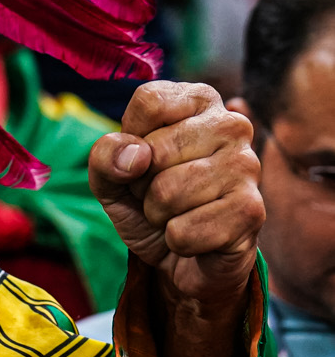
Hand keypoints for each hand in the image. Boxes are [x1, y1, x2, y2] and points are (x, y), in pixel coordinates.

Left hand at [90, 81, 262, 303]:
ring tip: (177, 212)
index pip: (150, 101)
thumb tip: (134, 155)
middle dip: (142, 183)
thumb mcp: (110, 176)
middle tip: (160, 192)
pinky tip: (197, 234)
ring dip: (158, 213)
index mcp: (199, 100)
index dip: (130, 139)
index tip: (142, 156)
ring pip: (167, 192)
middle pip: (156, 150)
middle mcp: (231, 125)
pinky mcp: (252, 210)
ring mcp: (248, 166)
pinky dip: (177, 240)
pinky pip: (183, 231)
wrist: (184, 256)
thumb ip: (105, 156)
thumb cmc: (148, 201)